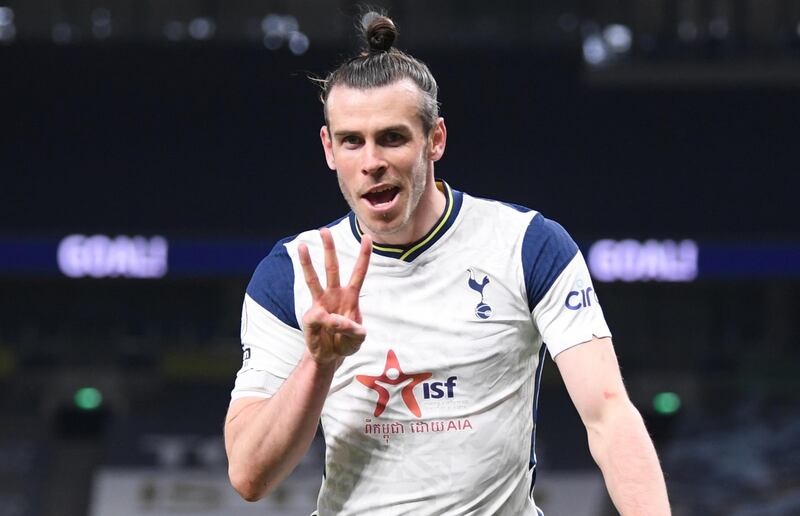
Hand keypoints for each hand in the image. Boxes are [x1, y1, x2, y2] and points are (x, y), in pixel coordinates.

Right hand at [298, 228, 371, 365]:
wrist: (330, 356)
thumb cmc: (346, 343)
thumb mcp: (357, 339)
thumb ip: (352, 330)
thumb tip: (335, 320)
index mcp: (350, 297)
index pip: (358, 273)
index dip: (364, 256)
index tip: (367, 237)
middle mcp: (334, 295)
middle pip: (332, 268)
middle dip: (329, 249)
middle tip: (324, 230)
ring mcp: (320, 303)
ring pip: (313, 279)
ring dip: (307, 262)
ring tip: (302, 245)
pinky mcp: (311, 316)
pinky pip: (318, 317)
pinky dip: (326, 325)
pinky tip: (328, 332)